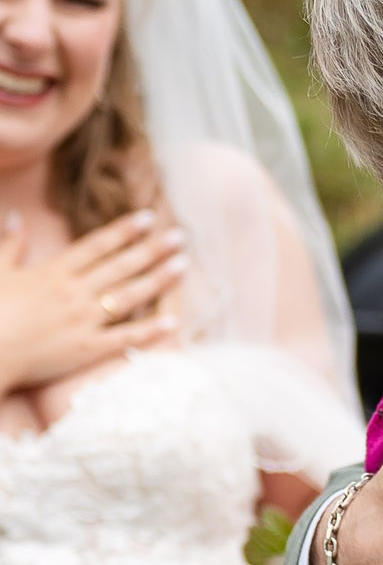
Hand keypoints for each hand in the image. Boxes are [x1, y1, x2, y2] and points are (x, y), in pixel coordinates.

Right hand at [0, 212, 185, 398]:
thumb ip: (10, 243)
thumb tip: (15, 215)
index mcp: (55, 271)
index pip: (98, 245)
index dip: (124, 230)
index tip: (148, 217)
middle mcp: (75, 292)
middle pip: (122, 266)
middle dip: (152, 249)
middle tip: (180, 237)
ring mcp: (83, 320)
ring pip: (129, 296)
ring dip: (158, 280)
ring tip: (183, 266)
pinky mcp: (86, 349)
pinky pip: (124, 338)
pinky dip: (149, 330)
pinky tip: (173, 321)